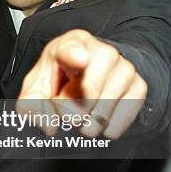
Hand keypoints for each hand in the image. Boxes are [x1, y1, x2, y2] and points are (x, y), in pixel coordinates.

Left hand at [16, 29, 147, 138]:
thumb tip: (49, 125)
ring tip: (81, 110)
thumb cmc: (58, 76)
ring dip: (86, 122)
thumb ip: (31, 103)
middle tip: (64, 105)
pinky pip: (119, 122)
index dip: (74, 56)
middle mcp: (102, 51)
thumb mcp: (37, 85)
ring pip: (101, 114)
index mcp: (71, 43)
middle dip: (69, 111)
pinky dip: (106, 127)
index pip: (73, 50)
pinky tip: (97, 115)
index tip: (78, 59)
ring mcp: (124, 68)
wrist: (90, 71)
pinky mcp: (139, 86)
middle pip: (85, 95)